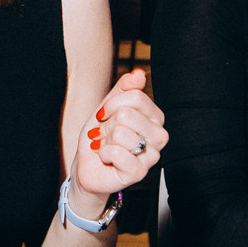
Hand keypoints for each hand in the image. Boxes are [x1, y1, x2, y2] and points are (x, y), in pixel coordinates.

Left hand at [76, 68, 165, 200]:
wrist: (88, 166)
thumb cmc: (101, 137)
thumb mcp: (108, 108)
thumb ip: (124, 89)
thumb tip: (139, 74)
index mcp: (154, 117)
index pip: (135, 96)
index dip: (111, 104)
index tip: (105, 115)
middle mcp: (159, 135)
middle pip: (126, 114)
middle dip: (107, 125)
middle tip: (105, 135)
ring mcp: (151, 155)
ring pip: (121, 133)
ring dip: (104, 141)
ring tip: (106, 147)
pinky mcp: (139, 172)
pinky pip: (117, 153)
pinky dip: (104, 154)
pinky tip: (107, 159)